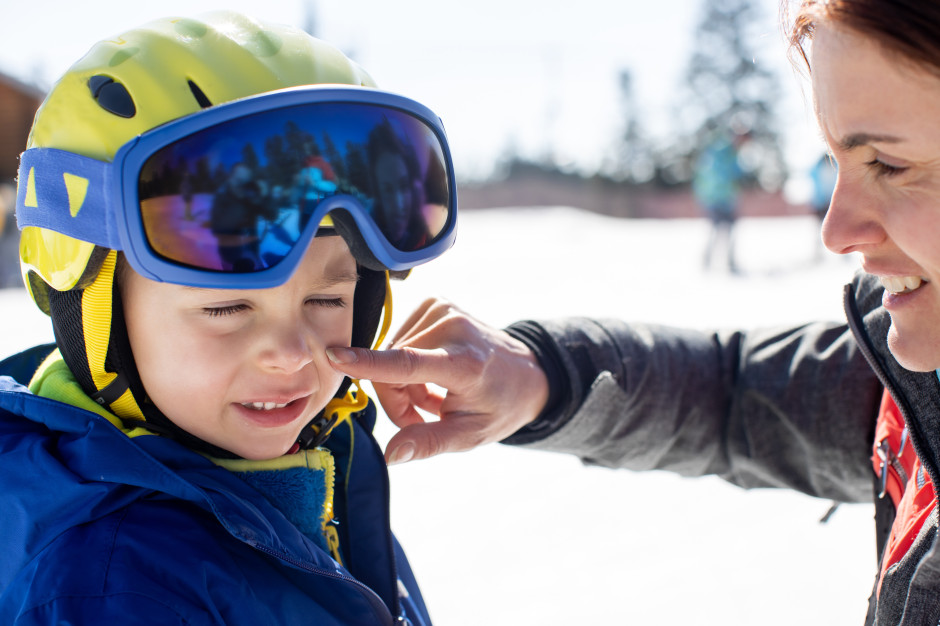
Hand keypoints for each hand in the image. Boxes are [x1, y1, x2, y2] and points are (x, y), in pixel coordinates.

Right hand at [326, 298, 548, 464]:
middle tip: (424, 417)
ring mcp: (444, 310)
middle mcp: (453, 328)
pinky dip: (407, 363)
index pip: (408, 363)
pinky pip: (399, 340)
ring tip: (433, 395)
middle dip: (398, 400)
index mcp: (465, 364)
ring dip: (403, 383)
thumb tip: (391, 455)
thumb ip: (429, 443)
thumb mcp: (470, 435)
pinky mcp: (435, 303)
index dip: (369, 363)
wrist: (526, 374)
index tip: (336, 355)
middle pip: (391, 371)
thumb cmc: (499, 406)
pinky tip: (431, 373)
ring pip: (390, 355)